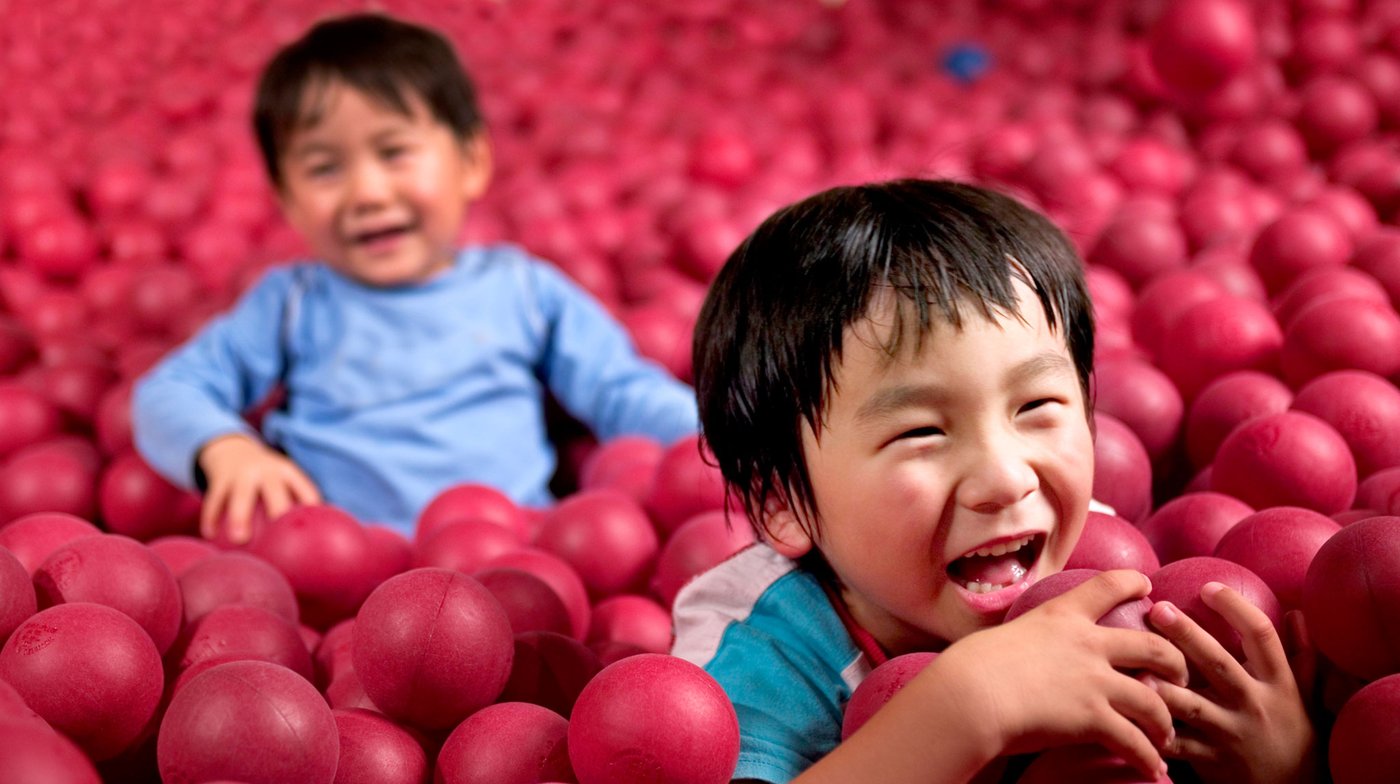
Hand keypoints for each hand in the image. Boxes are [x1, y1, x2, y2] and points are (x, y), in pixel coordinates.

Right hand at [197, 434, 320, 543]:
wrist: (233, 451)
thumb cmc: (266, 479)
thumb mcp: (282, 480)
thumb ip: (294, 502)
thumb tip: (313, 538)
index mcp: (287, 473)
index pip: (304, 488)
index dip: (311, 505)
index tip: (314, 528)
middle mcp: (266, 471)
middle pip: (274, 490)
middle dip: (278, 509)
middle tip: (279, 537)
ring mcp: (242, 473)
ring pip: (241, 495)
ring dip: (240, 517)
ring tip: (239, 541)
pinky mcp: (220, 478)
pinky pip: (214, 499)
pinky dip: (211, 517)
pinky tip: (210, 535)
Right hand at [936, 570, 1187, 780]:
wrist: (970, 695)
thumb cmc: (970, 666)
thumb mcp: (1004, 636)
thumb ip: (1026, 641)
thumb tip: (1015, 651)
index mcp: (1061, 616)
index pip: (1106, 586)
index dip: (1132, 583)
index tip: (1147, 586)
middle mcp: (1088, 644)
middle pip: (1153, 646)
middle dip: (1175, 662)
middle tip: (1180, 677)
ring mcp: (1095, 682)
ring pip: (1154, 700)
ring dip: (1166, 721)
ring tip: (1167, 735)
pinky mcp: (1094, 718)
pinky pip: (1135, 742)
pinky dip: (1148, 758)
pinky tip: (1154, 770)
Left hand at [1147, 583, 1319, 783]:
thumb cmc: (1295, 733)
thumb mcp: (1305, 694)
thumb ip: (1301, 653)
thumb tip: (1297, 612)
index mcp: (1277, 683)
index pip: (1261, 636)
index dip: (1237, 608)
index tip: (1210, 587)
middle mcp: (1254, 704)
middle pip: (1218, 663)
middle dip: (1187, 635)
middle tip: (1159, 609)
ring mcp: (1231, 732)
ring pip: (1191, 705)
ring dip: (1162, 684)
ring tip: (1133, 662)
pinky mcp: (1211, 758)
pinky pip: (1177, 742)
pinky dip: (1153, 728)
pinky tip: (1126, 710)